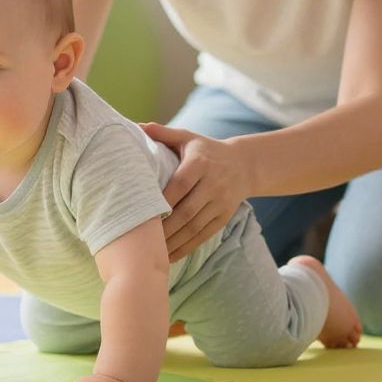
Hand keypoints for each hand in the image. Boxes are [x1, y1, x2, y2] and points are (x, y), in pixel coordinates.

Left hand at [141, 122, 247, 261]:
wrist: (245, 164)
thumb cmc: (206, 150)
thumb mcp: (188, 138)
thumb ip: (163, 134)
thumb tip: (137, 125)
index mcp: (201, 163)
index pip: (180, 184)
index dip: (163, 201)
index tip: (143, 213)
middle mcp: (213, 183)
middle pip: (187, 210)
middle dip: (165, 228)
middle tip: (142, 239)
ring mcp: (221, 202)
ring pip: (195, 227)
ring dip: (173, 242)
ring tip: (152, 252)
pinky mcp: (225, 216)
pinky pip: (204, 235)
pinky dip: (186, 247)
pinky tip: (169, 256)